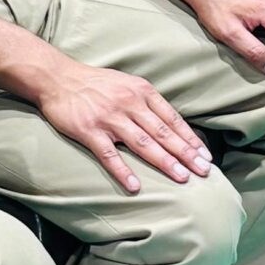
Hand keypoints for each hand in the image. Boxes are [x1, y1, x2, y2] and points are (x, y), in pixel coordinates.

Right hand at [39, 60, 212, 193]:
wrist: (58, 78)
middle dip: (186, 153)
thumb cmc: (96, 83)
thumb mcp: (127, 84)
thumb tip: (171, 125)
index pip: (172, 119)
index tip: (206, 156)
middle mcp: (129, 104)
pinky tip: (135, 186)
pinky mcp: (89, 131)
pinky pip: (109, 154)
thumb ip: (148, 102)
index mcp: (141, 92)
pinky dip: (123, 171)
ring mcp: (109, 118)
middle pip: (163, 133)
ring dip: (164, 162)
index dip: (190, 139)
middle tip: (204, 171)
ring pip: (142, 143)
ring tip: (182, 178)